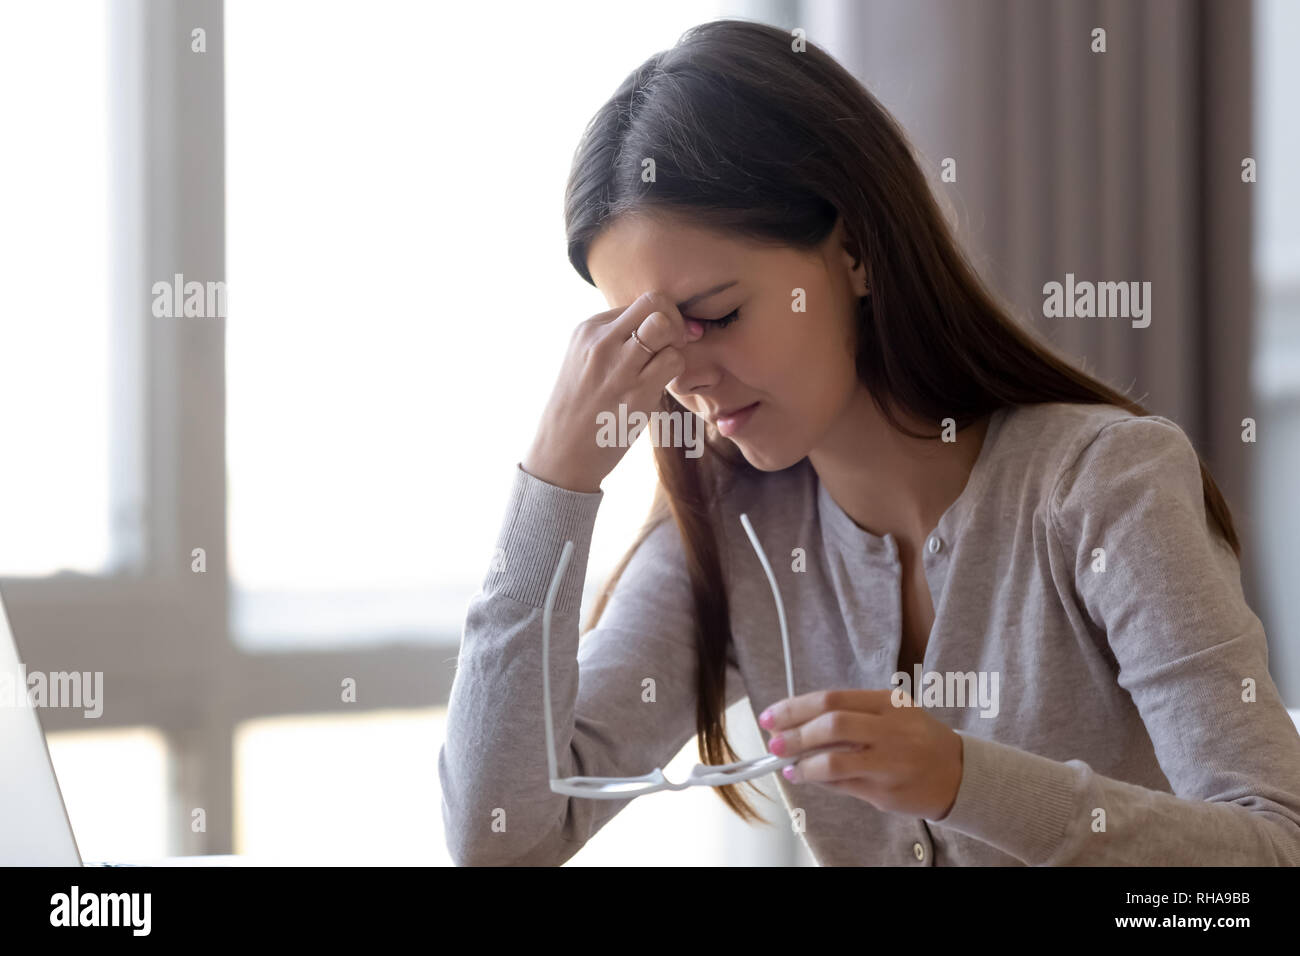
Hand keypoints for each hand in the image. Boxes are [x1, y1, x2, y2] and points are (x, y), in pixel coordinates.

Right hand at [521, 290, 703, 493]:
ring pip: (666, 326)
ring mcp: (618, 366)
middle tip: (674, 344)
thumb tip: (660, 323)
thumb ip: (615, 340)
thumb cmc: (580, 408)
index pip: (639, 303)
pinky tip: (662, 384)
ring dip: (677, 345)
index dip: (660, 317)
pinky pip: (673, 361)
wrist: (561, 453)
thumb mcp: (584, 361)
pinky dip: (677, 370)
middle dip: (675, 318)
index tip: (661, 340)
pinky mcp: (635, 393)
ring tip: (667, 364)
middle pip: (655, 301)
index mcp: (588, 330)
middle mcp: (601, 342)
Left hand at [759, 689, 964, 820]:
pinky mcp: (888, 791)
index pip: (832, 699)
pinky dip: (819, 780)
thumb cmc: (916, 739)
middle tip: (774, 743)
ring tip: (789, 766)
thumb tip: (795, 726)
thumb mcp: (891, 714)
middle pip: (832, 725)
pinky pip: (844, 785)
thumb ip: (849, 716)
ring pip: (835, 760)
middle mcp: (892, 730)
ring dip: (804, 764)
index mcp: (889, 703)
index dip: (795, 708)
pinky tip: (806, 777)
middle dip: (795, 734)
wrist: (960, 774)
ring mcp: (891, 762)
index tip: (772, 716)